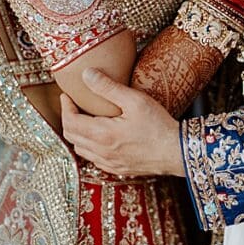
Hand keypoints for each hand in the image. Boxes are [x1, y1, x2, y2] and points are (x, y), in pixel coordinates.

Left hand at [60, 68, 183, 176]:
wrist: (178, 152)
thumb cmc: (159, 126)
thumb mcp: (134, 100)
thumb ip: (108, 87)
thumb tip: (87, 74)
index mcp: (102, 135)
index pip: (69, 122)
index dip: (65, 107)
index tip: (67, 95)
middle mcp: (101, 152)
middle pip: (71, 136)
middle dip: (68, 118)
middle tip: (73, 104)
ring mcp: (109, 163)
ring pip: (80, 149)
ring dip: (77, 133)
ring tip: (84, 118)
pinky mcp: (118, 169)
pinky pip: (93, 159)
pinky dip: (89, 146)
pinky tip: (99, 136)